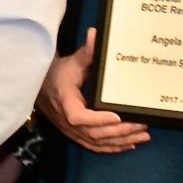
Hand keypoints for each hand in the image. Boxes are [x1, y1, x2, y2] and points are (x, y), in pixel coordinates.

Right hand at [40, 36, 148, 154]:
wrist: (39, 87)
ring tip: (142, 136)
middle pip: (93, 133)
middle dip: (119, 132)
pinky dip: (111, 148)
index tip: (117, 116)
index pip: (78, 117)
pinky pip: (93, 145)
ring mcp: (70, 129)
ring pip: (95, 142)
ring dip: (120, 141)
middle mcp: (66, 119)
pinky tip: (128, 145)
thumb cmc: (57, 73)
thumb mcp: (72, 61)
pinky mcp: (74, 133)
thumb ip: (87, 52)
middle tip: (142, 125)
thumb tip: (96, 34)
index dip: (97, 120)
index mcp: (65, 100)